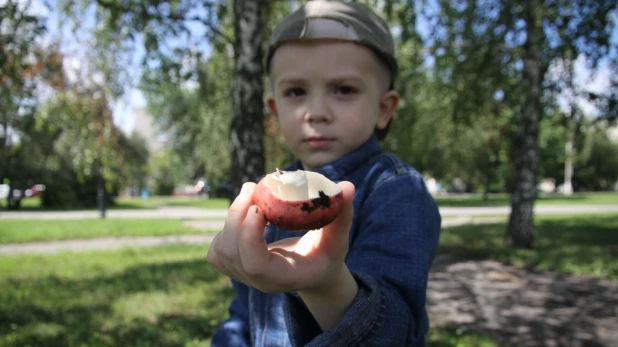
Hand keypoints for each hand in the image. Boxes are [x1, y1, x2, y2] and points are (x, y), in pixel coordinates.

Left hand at [207, 180, 355, 293]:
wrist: (312, 272)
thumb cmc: (326, 253)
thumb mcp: (338, 237)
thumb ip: (343, 213)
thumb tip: (348, 186)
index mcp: (285, 277)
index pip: (255, 265)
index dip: (250, 236)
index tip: (259, 207)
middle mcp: (260, 282)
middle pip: (232, 252)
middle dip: (236, 216)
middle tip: (252, 186)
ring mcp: (244, 278)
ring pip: (221, 249)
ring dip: (231, 217)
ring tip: (251, 194)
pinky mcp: (234, 268)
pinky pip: (216, 250)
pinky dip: (225, 228)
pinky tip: (245, 214)